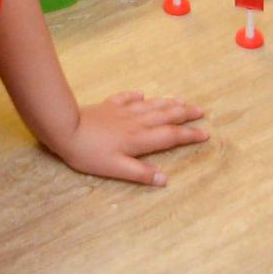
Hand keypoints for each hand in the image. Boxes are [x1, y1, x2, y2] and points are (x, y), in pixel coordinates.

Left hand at [45, 91, 208, 185]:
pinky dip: (137, 96)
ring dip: (169, 103)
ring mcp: (124, 111)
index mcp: (140, 139)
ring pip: (152, 105)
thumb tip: (165, 179)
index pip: (171, 136)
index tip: (205, 134)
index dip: (189, 135)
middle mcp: (137, 122)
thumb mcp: (116, 169)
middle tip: (201, 111)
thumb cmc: (90, 154)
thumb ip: (140, 174)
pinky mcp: (109, 105)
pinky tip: (142, 94)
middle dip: (185, 114)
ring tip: (181, 101)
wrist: (67, 129)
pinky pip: (128, 98)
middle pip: (166, 115)